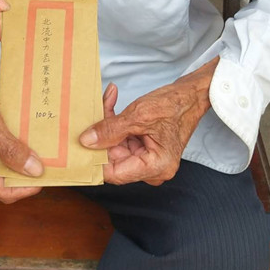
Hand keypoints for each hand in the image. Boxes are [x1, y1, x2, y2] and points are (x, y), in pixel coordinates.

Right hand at [0, 71, 42, 202]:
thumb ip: (11, 149)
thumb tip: (34, 170)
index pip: (3, 191)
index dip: (26, 186)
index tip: (47, 176)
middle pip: (5, 184)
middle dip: (25, 175)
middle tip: (47, 163)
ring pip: (4, 172)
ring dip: (21, 163)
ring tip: (39, 153)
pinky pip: (0, 160)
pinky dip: (14, 153)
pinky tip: (26, 144)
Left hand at [82, 59, 218, 185]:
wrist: (191, 95)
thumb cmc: (173, 105)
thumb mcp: (138, 115)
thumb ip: (110, 130)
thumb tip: (86, 142)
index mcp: (155, 166)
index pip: (115, 173)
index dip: (95, 160)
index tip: (77, 147)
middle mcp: (153, 169)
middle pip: (114, 159)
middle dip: (101, 136)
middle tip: (91, 113)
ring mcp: (149, 160)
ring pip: (116, 146)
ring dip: (107, 125)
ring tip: (106, 100)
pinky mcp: (145, 149)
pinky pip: (123, 140)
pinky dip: (115, 123)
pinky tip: (111, 100)